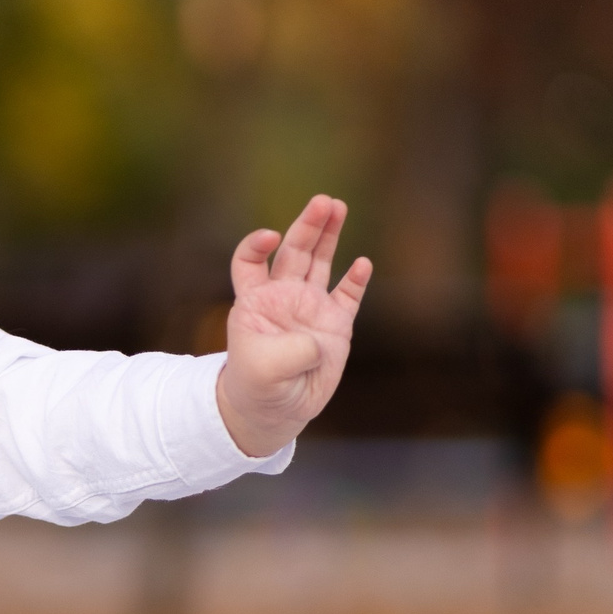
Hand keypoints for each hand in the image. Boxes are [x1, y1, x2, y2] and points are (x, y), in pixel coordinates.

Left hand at [214, 195, 371, 457]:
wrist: (275, 411)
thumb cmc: (257, 386)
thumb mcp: (262, 369)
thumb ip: (289, 351)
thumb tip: (319, 340)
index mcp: (255, 300)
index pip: (251, 261)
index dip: (257, 245)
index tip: (270, 239)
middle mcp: (283, 296)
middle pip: (294, 251)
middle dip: (307, 225)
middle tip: (323, 202)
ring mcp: (311, 308)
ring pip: (321, 262)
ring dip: (329, 236)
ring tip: (338, 207)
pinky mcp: (336, 325)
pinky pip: (348, 296)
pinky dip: (355, 280)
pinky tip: (361, 265)